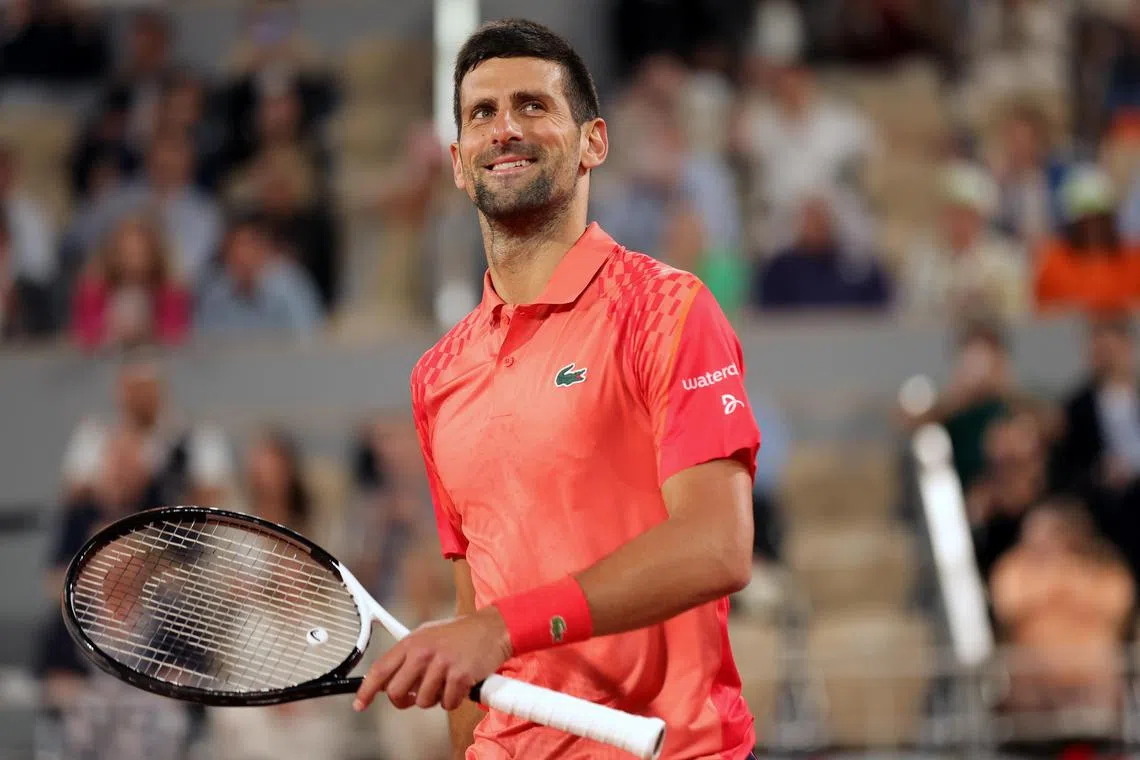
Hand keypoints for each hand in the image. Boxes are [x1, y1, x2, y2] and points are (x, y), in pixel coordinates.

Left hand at [353, 607, 511, 712]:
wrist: (493, 628)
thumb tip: (385, 681)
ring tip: (446, 682)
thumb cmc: (459, 635)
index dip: (366, 690)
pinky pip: (447, 704)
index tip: (360, 704)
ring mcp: (442, 664)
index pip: (380, 669)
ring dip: (434, 699)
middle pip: (396, 692)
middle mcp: (423, 652)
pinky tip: (461, 684)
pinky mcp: (460, 675)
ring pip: (422, 702)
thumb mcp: (428, 636)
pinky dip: (453, 700)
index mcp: (412, 642)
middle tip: (416, 696)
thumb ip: (407, 656)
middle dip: (404, 701)